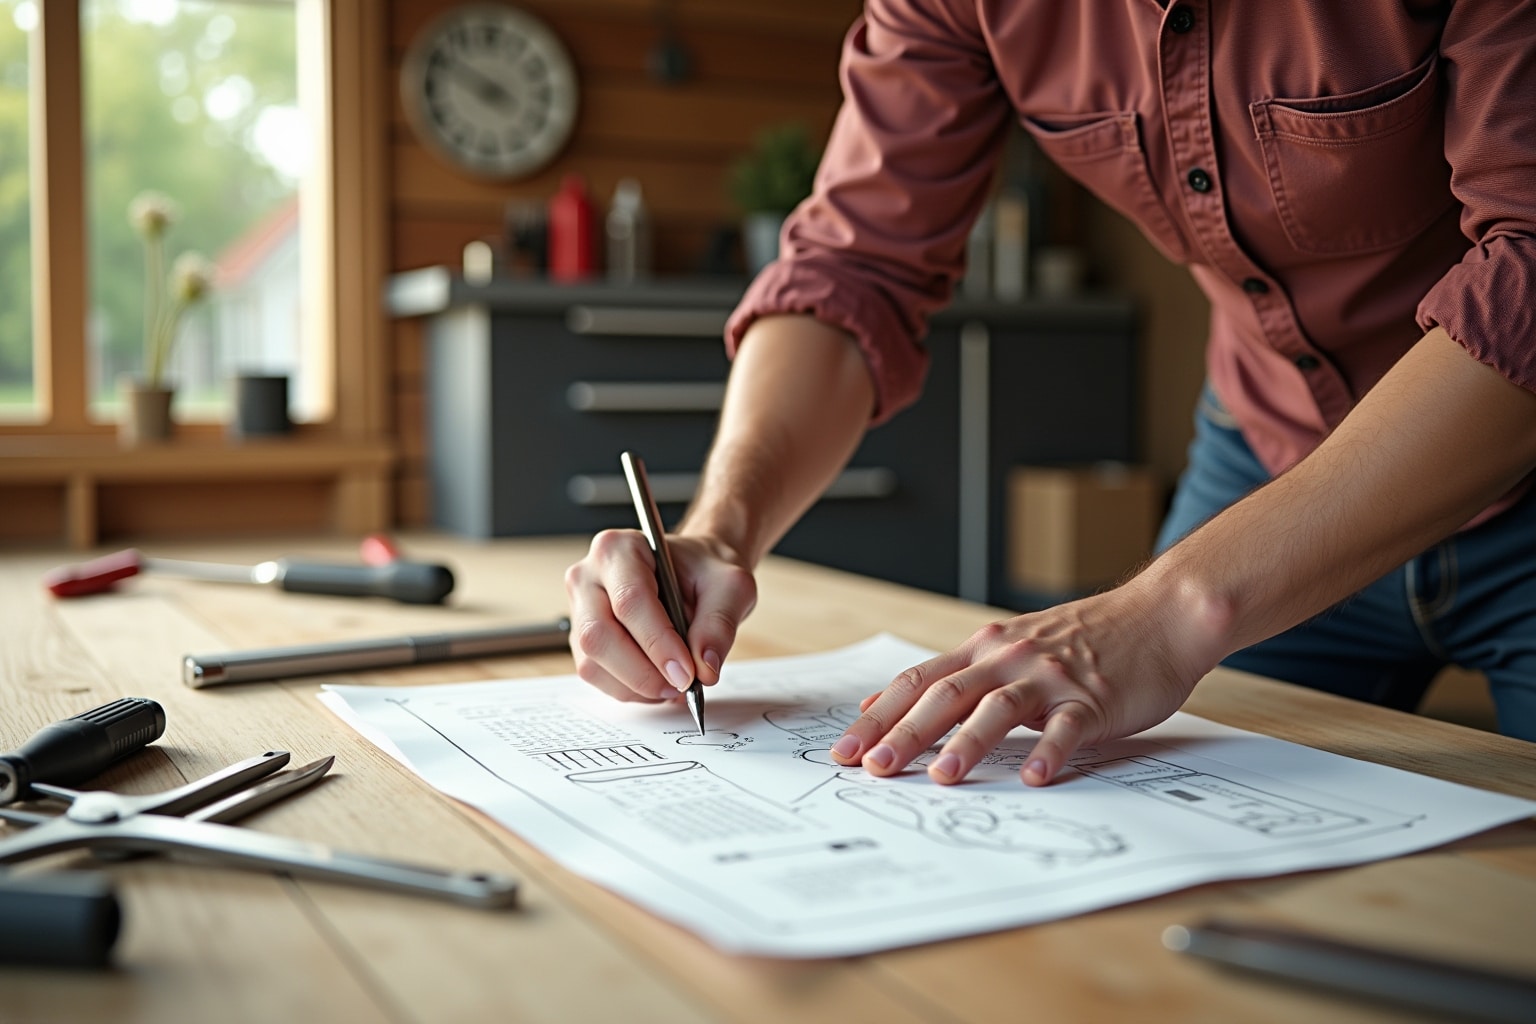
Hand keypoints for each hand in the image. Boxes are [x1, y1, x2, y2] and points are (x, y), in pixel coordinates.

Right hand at [565, 528, 757, 702]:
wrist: (694, 574)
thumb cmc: (705, 573)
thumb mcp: (730, 587)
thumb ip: (719, 624)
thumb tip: (704, 669)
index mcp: (620, 549)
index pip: (630, 601)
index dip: (658, 642)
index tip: (688, 672)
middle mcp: (588, 577)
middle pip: (598, 635)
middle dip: (644, 672)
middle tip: (683, 685)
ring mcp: (580, 610)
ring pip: (592, 662)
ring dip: (637, 686)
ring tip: (675, 684)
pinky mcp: (581, 640)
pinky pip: (595, 676)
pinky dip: (630, 690)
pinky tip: (659, 682)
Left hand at [828, 582, 1220, 785]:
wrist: (1157, 614)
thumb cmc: (1081, 640)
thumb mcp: (1005, 649)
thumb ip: (951, 676)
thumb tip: (881, 705)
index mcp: (982, 650)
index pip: (917, 682)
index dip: (878, 717)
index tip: (845, 751)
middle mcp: (1008, 659)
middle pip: (946, 695)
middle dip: (905, 733)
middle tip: (874, 768)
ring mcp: (1051, 677)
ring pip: (1000, 707)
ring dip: (969, 741)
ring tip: (943, 776)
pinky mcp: (1093, 698)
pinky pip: (1068, 726)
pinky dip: (1050, 750)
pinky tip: (1036, 777)